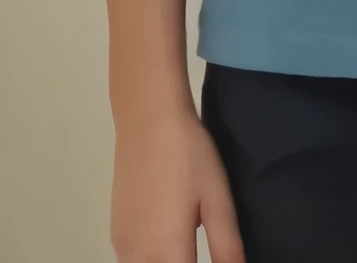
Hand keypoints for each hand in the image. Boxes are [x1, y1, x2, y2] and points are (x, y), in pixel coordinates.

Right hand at [111, 110, 243, 261]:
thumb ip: (227, 248)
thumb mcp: (218, 200)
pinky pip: (132, 262)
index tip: (219, 259)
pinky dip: (151, 261)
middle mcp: (138, 259)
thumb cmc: (189, 157)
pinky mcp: (115, 234)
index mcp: (167, 253)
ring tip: (188, 250)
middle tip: (199, 251)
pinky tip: (168, 243)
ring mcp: (122, 247)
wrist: (148, 121)